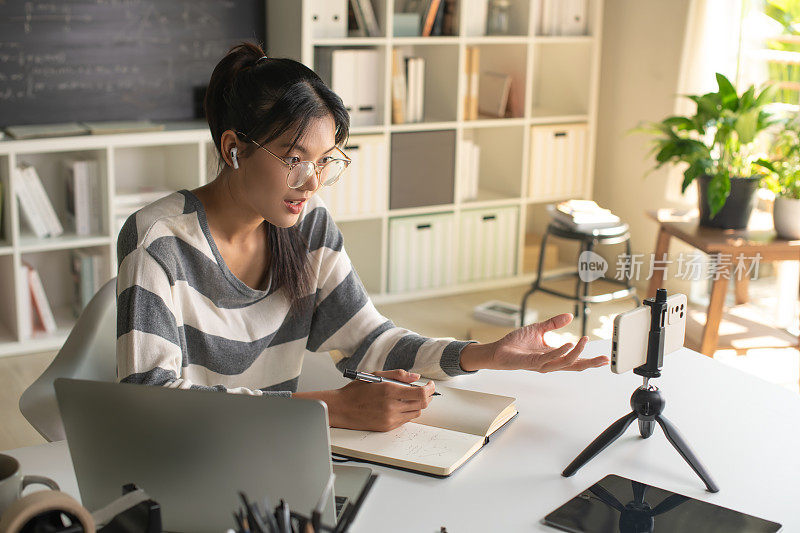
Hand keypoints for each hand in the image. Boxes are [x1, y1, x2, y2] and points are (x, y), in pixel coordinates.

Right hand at [326, 369, 435, 431]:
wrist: (341, 408)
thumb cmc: (356, 391)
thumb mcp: (376, 375)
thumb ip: (398, 375)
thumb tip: (415, 377)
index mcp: (389, 391)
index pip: (420, 393)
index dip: (430, 389)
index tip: (430, 385)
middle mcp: (391, 406)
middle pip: (422, 404)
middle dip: (426, 396)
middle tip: (424, 390)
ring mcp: (390, 419)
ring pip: (415, 413)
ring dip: (417, 405)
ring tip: (409, 397)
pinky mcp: (387, 427)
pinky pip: (405, 420)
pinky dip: (407, 412)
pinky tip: (400, 405)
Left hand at [460, 313, 608, 372]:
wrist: (498, 350)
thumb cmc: (516, 344)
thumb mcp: (539, 329)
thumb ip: (554, 324)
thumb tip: (570, 316)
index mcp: (553, 356)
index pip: (574, 360)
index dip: (589, 359)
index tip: (604, 358)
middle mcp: (549, 362)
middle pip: (574, 366)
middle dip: (590, 363)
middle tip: (604, 360)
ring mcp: (541, 364)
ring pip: (563, 362)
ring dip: (576, 353)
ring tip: (584, 341)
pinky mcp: (531, 362)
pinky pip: (548, 358)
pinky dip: (559, 352)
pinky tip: (568, 344)